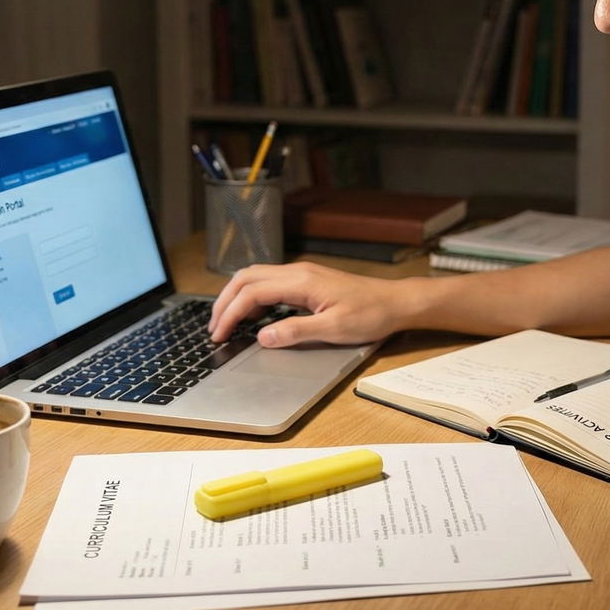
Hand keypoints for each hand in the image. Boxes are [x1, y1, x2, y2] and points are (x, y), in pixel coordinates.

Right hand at [207, 262, 405, 347]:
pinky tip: (252, 316)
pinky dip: (252, 296)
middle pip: (246, 278)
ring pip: (255, 277)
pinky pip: (269, 283)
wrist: (395, 302)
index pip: (251, 292)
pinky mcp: (307, 281)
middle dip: (224, 302)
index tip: (218, 335)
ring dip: (236, 297)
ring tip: (225, 322)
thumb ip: (297, 331)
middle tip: (213, 328)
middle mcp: (297, 272)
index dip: (229, 314)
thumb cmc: (371, 314)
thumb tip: (263, 337)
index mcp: (300, 281)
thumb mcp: (335, 329)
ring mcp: (302, 275)